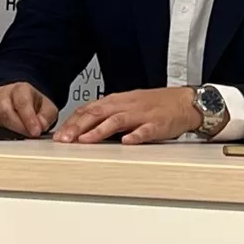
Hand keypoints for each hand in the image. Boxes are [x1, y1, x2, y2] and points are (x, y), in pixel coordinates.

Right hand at [0, 82, 58, 137]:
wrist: (18, 102)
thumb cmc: (32, 105)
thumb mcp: (46, 108)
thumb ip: (46, 117)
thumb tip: (40, 126)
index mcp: (20, 89)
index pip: (22, 102)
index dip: (29, 118)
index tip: (35, 132)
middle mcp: (1, 95)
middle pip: (5, 112)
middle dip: (17, 128)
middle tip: (27, 138)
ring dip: (5, 134)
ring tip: (17, 140)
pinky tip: (4, 140)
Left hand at [53, 87, 201, 144]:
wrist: (186, 102)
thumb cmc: (157, 105)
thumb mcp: (128, 105)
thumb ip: (108, 114)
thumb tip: (83, 127)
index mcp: (118, 101)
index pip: (89, 109)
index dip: (72, 121)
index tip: (57, 135)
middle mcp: (127, 105)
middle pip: (98, 113)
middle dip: (78, 127)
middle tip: (63, 140)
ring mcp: (143, 114)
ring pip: (117, 120)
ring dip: (99, 131)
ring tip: (84, 141)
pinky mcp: (159, 124)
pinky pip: (147, 129)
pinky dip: (136, 135)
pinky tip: (127, 142)